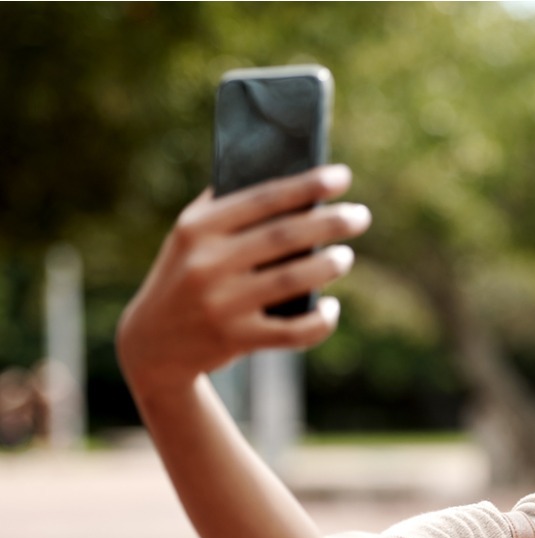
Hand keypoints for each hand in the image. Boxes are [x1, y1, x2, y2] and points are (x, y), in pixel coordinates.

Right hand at [116, 165, 370, 402]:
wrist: (153, 344)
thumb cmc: (186, 277)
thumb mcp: (190, 238)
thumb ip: (226, 207)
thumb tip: (290, 176)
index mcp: (197, 229)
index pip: (262, 198)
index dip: (307, 186)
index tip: (342, 177)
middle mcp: (207, 263)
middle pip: (284, 236)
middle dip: (330, 223)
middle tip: (361, 216)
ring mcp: (220, 304)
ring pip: (292, 280)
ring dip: (329, 265)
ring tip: (346, 256)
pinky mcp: (235, 339)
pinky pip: (292, 331)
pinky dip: (320, 320)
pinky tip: (331, 308)